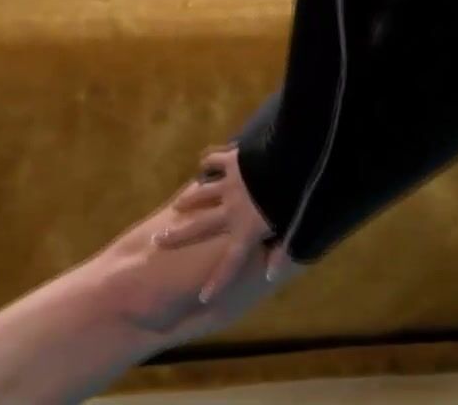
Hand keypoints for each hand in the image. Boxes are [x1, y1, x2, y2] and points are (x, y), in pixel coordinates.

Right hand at [151, 145, 294, 300]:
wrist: (293, 160)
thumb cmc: (299, 199)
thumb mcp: (295, 230)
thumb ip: (282, 252)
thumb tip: (271, 276)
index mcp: (247, 230)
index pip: (231, 263)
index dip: (218, 282)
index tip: (203, 298)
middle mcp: (232, 209)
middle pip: (200, 226)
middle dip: (179, 235)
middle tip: (158, 240)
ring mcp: (230, 184)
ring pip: (203, 193)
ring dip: (190, 200)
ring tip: (178, 206)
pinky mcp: (233, 160)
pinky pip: (216, 160)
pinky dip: (209, 161)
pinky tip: (205, 161)